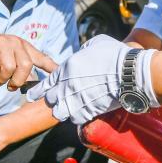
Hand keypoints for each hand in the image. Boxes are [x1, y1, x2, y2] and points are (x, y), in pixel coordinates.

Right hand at [0, 31, 56, 89]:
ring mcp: (2, 42)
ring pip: (9, 68)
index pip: (41, 58)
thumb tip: (34, 83)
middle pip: (25, 66)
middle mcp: (15, 42)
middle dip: (18, 81)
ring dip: (1, 80)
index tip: (61, 74)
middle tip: (10, 86)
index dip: (52, 67)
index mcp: (24, 47)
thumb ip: (21, 69)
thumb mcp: (9, 59)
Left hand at [27, 35, 153, 124]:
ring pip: (60, 112)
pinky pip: (76, 119)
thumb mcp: (96, 43)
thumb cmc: (115, 55)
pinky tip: (83, 112)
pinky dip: (78, 117)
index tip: (32, 96)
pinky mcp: (88, 111)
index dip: (38, 90)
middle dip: (54, 99)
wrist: (129, 73)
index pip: (46, 83)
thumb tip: (83, 52)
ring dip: (64, 110)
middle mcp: (68, 86)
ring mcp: (77, 100)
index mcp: (67, 68)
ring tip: (69, 108)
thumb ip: (84, 49)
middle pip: (51, 99)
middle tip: (60, 99)